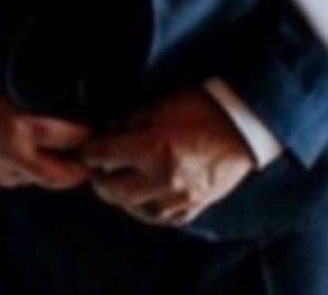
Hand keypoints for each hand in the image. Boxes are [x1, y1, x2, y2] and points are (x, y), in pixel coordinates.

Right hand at [0, 67, 90, 189]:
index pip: (72, 139)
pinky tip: (34, 155)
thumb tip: (78, 108)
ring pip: (42, 180)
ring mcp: (1, 169)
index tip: (94, 129)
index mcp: (21, 128)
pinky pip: (22, 178)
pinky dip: (32, 170)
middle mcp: (13, 154)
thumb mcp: (18, 85)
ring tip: (65, 155)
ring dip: (56, 170)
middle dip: (79, 169)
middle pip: (61, 176)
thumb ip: (47, 101)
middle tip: (89, 158)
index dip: (87, 134)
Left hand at [80, 87, 255, 226]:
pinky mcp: (195, 206)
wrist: (242, 127)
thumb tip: (107, 136)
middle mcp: (162, 178)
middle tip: (96, 171)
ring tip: (117, 185)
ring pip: (135, 209)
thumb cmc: (199, 109)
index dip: (88, 153)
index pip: (102, 156)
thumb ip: (127, 125)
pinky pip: (163, 219)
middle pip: (113, 190)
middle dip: (99, 179)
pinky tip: (142, 199)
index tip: (84, 150)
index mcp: (150, 148)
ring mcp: (179, 196)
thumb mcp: (156, 108)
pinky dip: (148, 210)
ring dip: (121, 198)